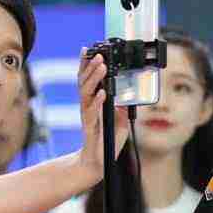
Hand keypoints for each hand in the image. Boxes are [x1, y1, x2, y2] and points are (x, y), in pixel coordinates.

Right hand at [75, 53, 129, 187]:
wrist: (97, 163)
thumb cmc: (107, 140)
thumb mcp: (119, 120)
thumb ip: (122, 106)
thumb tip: (129, 93)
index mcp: (92, 102)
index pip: (87, 79)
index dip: (86, 65)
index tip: (88, 50)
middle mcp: (87, 106)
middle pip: (84, 82)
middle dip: (90, 66)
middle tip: (98, 54)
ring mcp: (88, 116)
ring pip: (86, 93)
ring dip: (94, 78)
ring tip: (102, 66)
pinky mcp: (90, 128)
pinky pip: (93, 112)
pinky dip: (98, 102)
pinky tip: (103, 93)